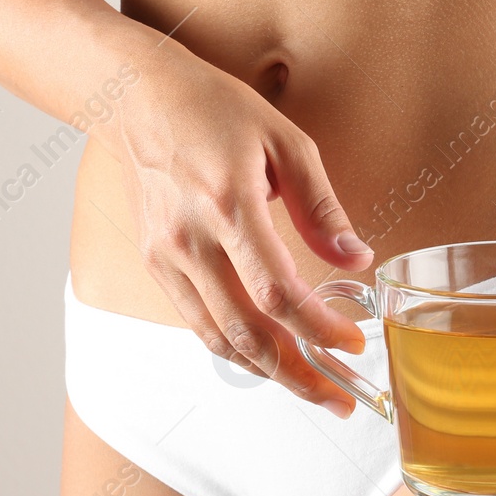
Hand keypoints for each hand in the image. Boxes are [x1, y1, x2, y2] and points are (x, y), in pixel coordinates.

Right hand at [105, 42, 373, 415]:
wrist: (137, 97)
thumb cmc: (215, 109)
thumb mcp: (286, 141)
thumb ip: (321, 206)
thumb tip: (357, 258)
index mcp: (228, 204)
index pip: (279, 290)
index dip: (319, 328)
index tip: (353, 343)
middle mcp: (191, 239)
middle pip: (248, 331)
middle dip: (298, 374)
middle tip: (339, 398)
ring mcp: (167, 256)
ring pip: (219, 337)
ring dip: (268, 372)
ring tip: (311, 388)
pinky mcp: (155, 263)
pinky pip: (197, 322)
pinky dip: (233, 349)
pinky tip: (267, 358)